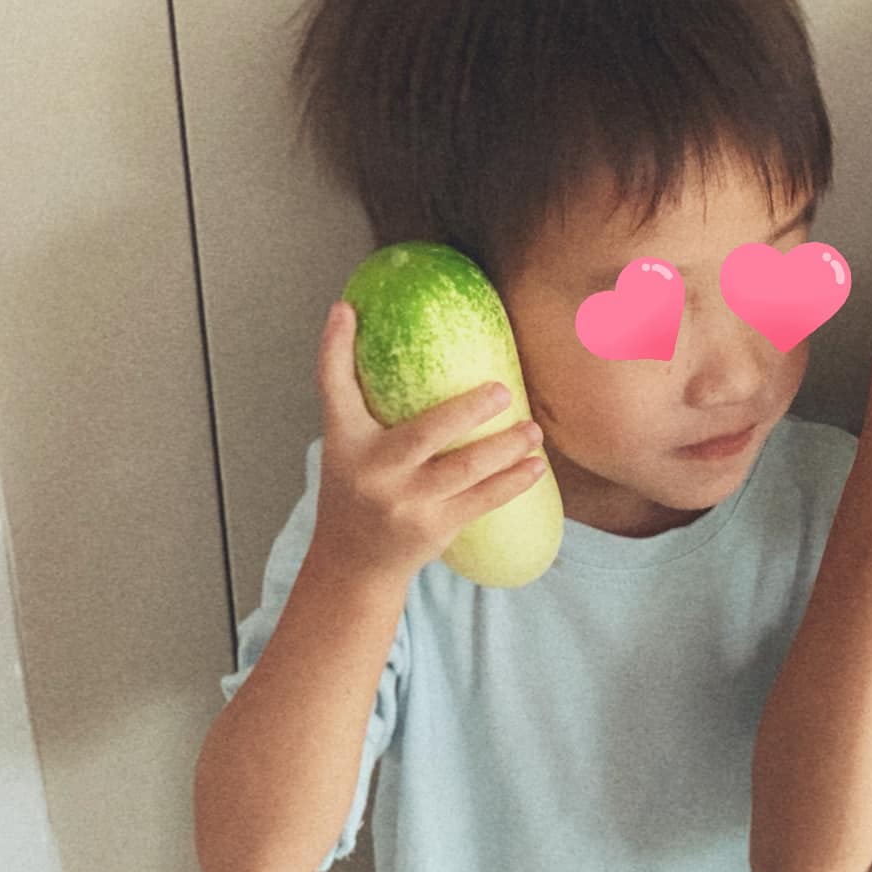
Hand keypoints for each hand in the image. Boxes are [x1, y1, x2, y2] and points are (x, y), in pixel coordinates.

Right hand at [309, 300, 546, 584]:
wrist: (354, 562)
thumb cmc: (358, 488)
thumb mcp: (348, 445)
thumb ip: (363, 400)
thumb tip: (372, 329)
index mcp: (347, 441)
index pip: (334, 387)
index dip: (335, 347)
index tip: (345, 309)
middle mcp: (374, 470)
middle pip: (425, 432)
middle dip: (468, 410)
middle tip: (503, 390)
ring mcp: (406, 502)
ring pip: (467, 468)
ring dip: (507, 446)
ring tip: (533, 430)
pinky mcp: (435, 527)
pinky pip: (484, 499)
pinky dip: (514, 481)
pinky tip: (536, 466)